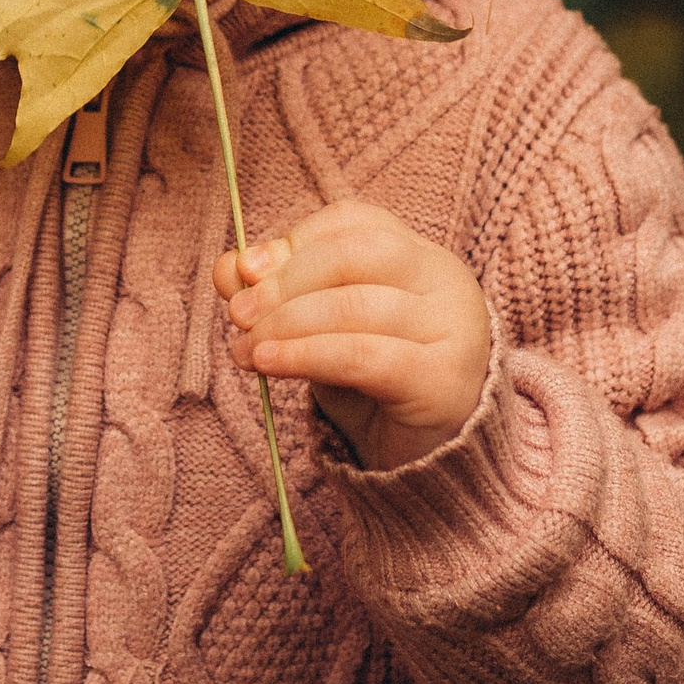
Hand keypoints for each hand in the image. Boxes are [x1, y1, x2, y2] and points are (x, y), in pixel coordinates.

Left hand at [217, 197, 490, 473]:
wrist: (423, 462)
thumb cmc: (371, 388)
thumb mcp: (320, 332)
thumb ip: (277, 294)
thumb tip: (231, 266)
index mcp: (419, 256)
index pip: (355, 222)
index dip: (295, 240)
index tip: (247, 271)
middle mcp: (445, 282)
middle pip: (356, 254)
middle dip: (286, 282)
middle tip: (240, 314)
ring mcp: (452, 329)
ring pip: (355, 306)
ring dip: (287, 325)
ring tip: (247, 350)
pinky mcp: (443, 380)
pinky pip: (364, 355)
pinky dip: (307, 355)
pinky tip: (270, 363)